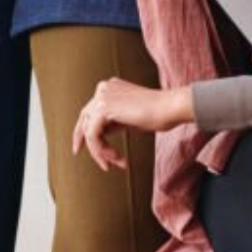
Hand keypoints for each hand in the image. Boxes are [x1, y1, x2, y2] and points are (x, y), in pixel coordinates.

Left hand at [70, 77, 190, 171]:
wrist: (169, 108)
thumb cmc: (157, 114)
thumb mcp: (128, 118)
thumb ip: (111, 122)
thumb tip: (96, 135)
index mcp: (109, 88)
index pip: (89, 112)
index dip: (82, 133)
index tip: (81, 149)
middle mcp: (103, 89)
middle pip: (85, 121)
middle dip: (88, 145)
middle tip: (101, 163)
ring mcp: (102, 96)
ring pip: (89, 131)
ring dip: (101, 151)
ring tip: (117, 161)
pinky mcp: (103, 107)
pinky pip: (92, 135)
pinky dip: (101, 150)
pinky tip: (115, 157)